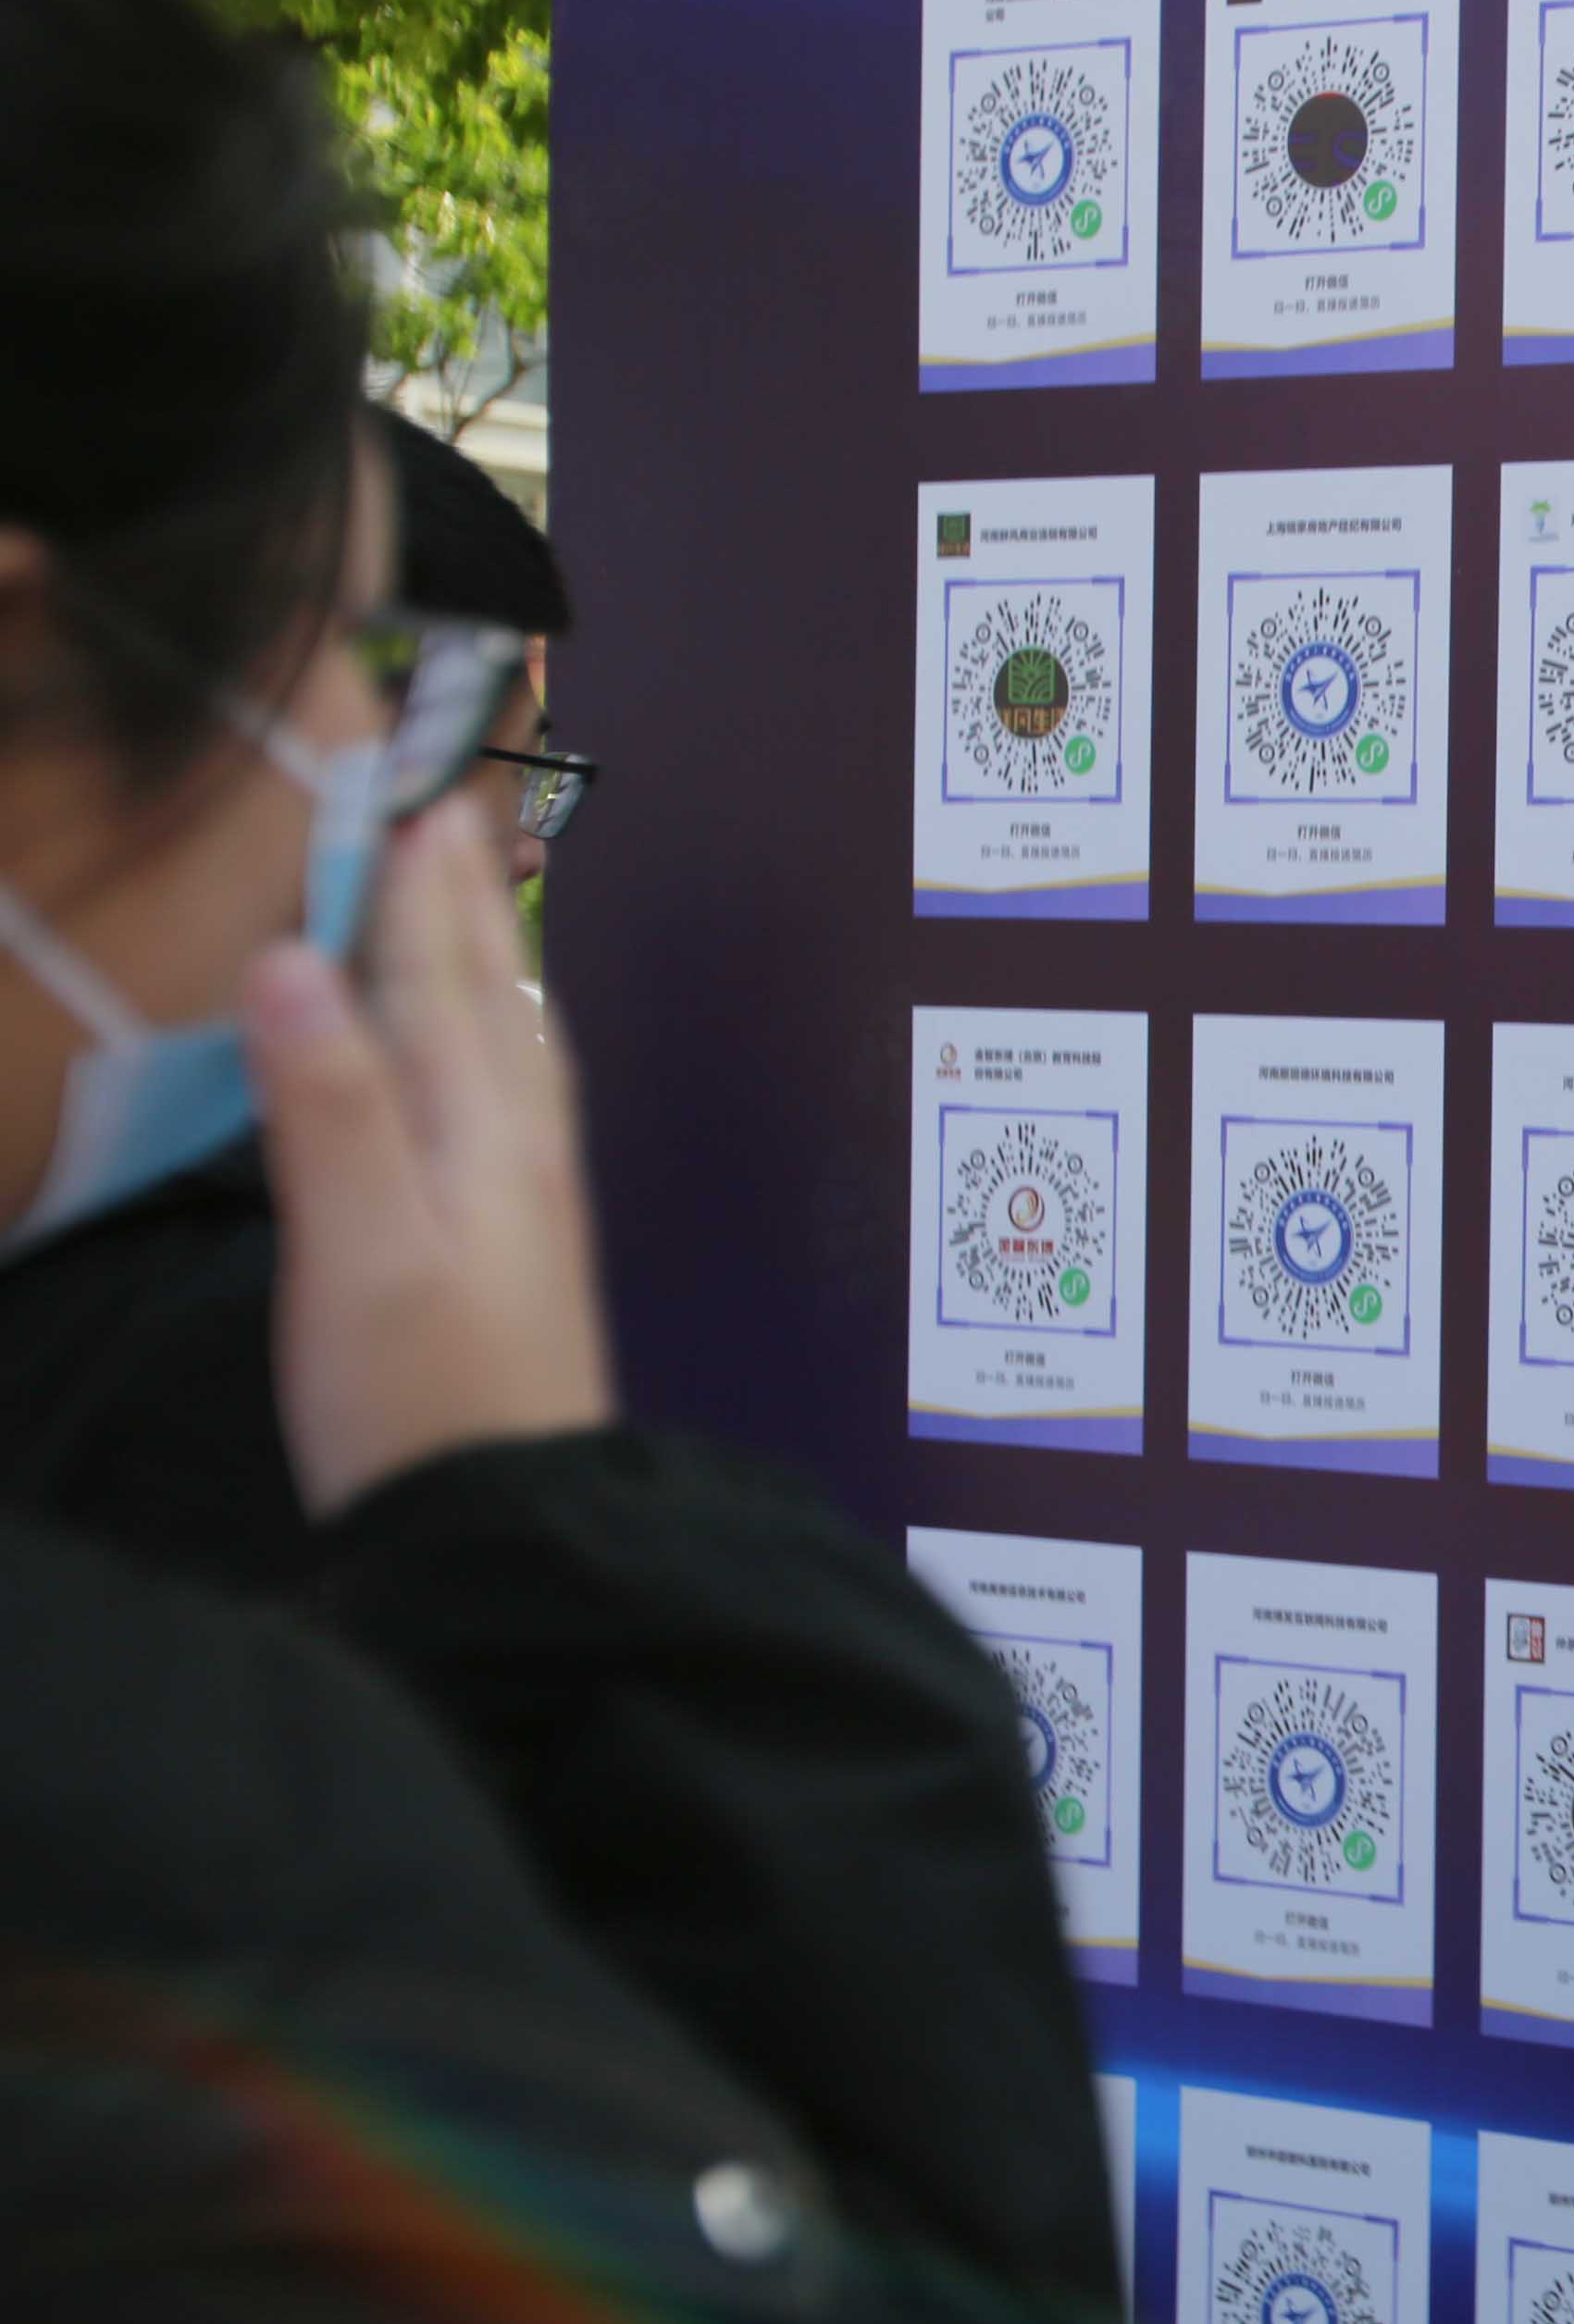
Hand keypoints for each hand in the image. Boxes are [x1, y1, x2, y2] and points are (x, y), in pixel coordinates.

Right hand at [245, 804, 615, 1519]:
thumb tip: (294, 955)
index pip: (445, 981)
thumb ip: (328, 1103)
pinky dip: (493, 1059)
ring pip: (514, 1056)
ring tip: (477, 917)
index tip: (413, 793)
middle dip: (470, 909)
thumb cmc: (421, 1395)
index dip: (422, 888)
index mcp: (484, 1133)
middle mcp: (522, 1154)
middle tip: (455, 819)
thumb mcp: (357, 1247)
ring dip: (490, 975)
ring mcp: (529, 1208)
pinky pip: (510, 1113)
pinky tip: (486, 1079)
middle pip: (495, 1003)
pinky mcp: (516, 1261)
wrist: (507, 1531)